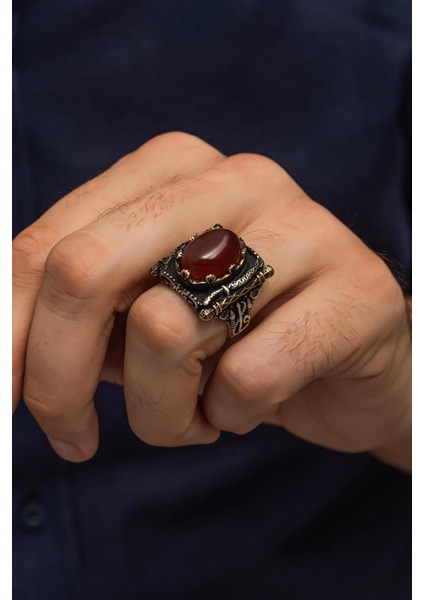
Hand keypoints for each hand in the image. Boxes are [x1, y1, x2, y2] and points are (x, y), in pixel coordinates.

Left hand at [13, 132, 410, 469]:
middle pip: (86, 271)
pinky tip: (254, 405)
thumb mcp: (141, 315)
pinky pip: (246, 379)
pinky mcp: (354, 291)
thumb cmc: (233, 335)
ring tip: (195, 414)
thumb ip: (79, 313)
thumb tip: (5, 348)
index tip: (7, 401)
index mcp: (171, 167)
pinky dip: (231, 416)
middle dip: (57, 379)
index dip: (8, 332)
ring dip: (161, 412)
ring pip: (166, 333)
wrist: (351, 359)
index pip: (49, 245)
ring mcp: (301, 226)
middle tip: (71, 438)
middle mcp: (234, 178)